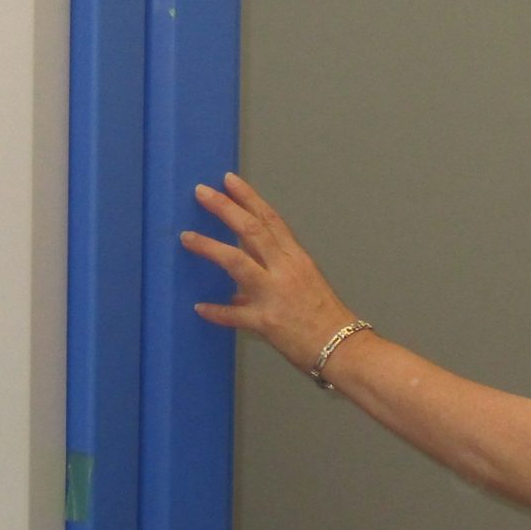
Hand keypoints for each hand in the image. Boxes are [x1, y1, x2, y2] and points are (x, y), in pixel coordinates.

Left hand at [180, 173, 356, 376]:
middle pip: (251, 230)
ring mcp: (274, 295)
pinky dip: (216, 311)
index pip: (270, 219)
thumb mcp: (302, 288)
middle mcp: (285, 270)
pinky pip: (233, 314)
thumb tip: (236, 293)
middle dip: (224, 208)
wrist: (343, 349)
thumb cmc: (325, 318)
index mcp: (296, 259)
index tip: (229, 181)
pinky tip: (199, 307)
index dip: (248, 197)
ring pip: (237, 262)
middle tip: (201, 192)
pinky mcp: (266, 322)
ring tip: (187, 237)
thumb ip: (268, 281)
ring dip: (209, 247)